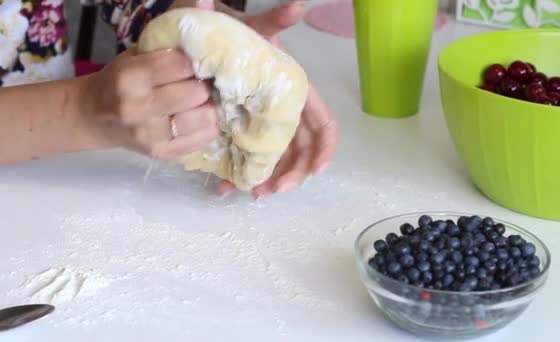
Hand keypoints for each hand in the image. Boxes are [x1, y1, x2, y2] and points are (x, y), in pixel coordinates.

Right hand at [80, 48, 219, 159]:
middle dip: (202, 86)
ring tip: (200, 102)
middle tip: (199, 84)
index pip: (182, 65)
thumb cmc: (119, 82)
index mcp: (130, 78)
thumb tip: (204, 54)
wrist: (93, 117)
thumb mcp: (133, 58)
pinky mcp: (162, 152)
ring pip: (205, 117)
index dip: (192, 62)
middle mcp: (138, 108)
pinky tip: (200, 118)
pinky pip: (204, 138)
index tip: (190, 65)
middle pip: (196, 93)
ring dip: (208, 107)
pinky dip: (208, 125)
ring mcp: (150, 135)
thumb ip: (164, 54)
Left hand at [208, 1, 338, 198]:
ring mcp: (259, 123)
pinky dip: (236, 174)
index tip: (315, 171)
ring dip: (266, 180)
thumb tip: (298, 6)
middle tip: (268, 191)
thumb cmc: (231, 32)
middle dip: (290, 174)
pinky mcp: (238, 129)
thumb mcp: (251, 27)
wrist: (202, 38)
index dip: (324, 148)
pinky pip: (244, 158)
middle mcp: (280, 111)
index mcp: (291, 91)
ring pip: (273, 159)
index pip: (321, 122)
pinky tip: (223, 187)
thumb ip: (272, 21)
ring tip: (248, 194)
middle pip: (298, 149)